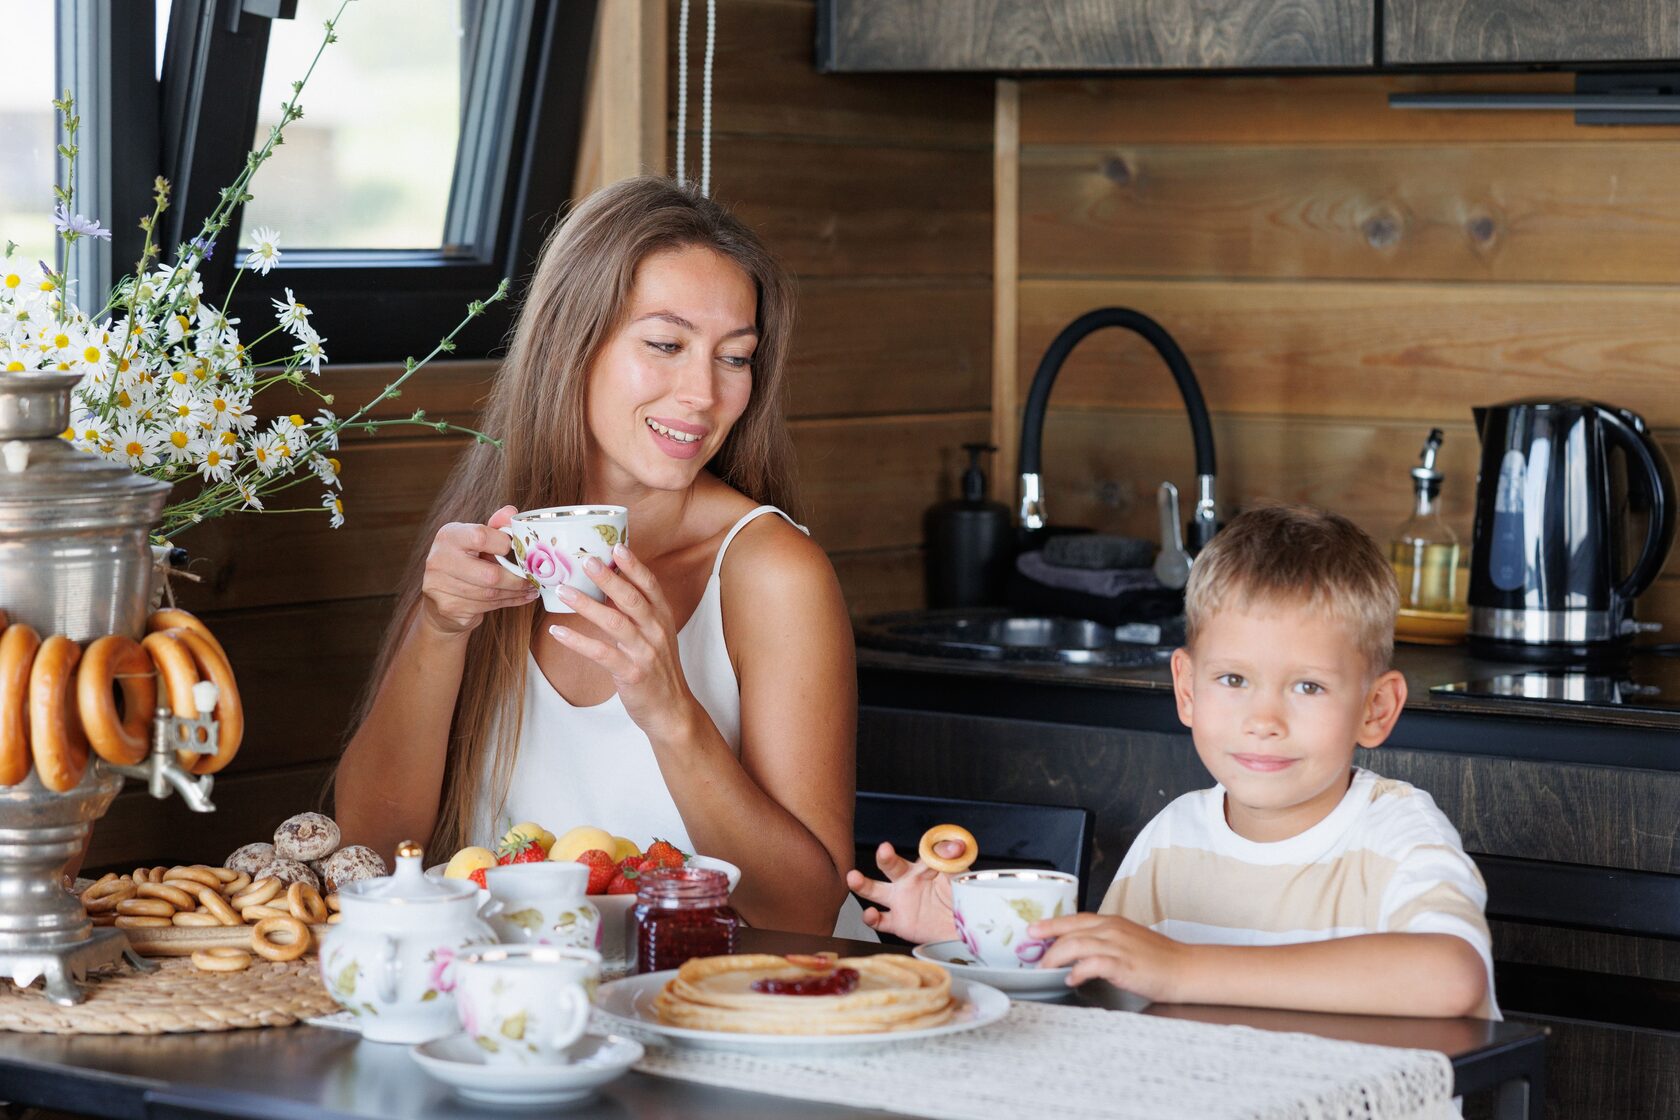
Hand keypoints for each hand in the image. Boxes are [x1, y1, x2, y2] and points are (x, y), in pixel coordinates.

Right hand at [419, 505, 538, 636]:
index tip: (518, 550)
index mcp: (448, 536)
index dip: (504, 545)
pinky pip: (485, 607)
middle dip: (516, 579)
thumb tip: (511, 512)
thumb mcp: (476, 540)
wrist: (440, 598)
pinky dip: (508, 602)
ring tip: (531, 588)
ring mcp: (439, 586)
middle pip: (489, 575)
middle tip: (534, 579)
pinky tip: (519, 597)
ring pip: (489, 594)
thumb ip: (494, 527)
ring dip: (515, 592)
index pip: (480, 536)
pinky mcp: (448, 607)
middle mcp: (438, 559)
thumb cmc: (464, 562)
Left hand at [545, 544, 700, 741]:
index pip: (650, 586)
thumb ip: (636, 612)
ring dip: (587, 605)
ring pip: (615, 623)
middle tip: (586, 560)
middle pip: (632, 599)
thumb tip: (609, 585)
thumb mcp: (654, 635)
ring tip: (564, 591)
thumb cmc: (658, 669)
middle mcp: (656, 632)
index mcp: (662, 618)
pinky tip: (558, 632)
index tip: (616, 546)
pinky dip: (578, 642)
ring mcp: (645, 653)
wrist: (671, 710)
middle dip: (609, 578)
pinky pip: (602, 654)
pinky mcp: (632, 674)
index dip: (634, 566)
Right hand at [843, 841, 959, 944]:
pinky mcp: (898, 923)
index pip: (924, 853)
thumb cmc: (961, 900)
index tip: (953, 848)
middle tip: (884, 850)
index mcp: (924, 867)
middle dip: (886, 857)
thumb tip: (956, 845)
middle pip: (892, 866)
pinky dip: (871, 918)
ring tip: (853, 877)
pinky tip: (869, 913)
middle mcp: (908, 881)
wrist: (963, 932)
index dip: (934, 849)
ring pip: (875, 890)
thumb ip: (954, 861)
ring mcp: (900, 902)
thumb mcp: (960, 877)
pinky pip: (879, 921)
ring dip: (863, 884)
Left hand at [1032, 912, 1197, 1001]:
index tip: (1033, 930)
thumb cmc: (1159, 959)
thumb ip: (1104, 942)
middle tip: (1034, 957)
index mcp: (1112, 922)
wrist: (1185, 968)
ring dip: (1056, 958)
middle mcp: (1112, 930)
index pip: (1075, 919)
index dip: (1051, 924)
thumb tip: (1080, 950)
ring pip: (1075, 944)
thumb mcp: (1127, 941)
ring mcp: (1117, 946)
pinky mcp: (1123, 964)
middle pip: (1070, 931)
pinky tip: (1071, 979)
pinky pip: (1092, 964)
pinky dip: (1077, 971)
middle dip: (1047, 943)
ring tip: (1047, 970)